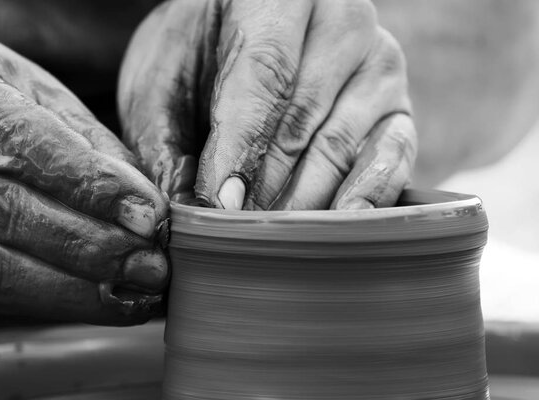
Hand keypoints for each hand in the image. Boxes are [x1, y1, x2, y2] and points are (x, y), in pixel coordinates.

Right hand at [0, 32, 168, 324]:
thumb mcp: (39, 94)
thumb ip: (90, 142)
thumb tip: (144, 205)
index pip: (23, 142)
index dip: (90, 186)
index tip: (148, 217)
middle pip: (4, 208)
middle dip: (91, 246)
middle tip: (151, 267)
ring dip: (71, 288)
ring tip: (132, 294)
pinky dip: (44, 302)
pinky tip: (92, 302)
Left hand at [118, 0, 416, 209]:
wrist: (240, 31)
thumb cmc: (196, 56)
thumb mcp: (161, 83)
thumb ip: (166, 141)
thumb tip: (190, 213)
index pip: (265, 72)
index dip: (242, 144)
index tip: (222, 203)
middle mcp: (341, 19)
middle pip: (304, 118)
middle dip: (266, 188)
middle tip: (236, 237)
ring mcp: (377, 63)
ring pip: (341, 146)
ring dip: (303, 204)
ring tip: (270, 243)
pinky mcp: (397, 104)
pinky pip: (393, 156)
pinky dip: (367, 197)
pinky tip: (339, 226)